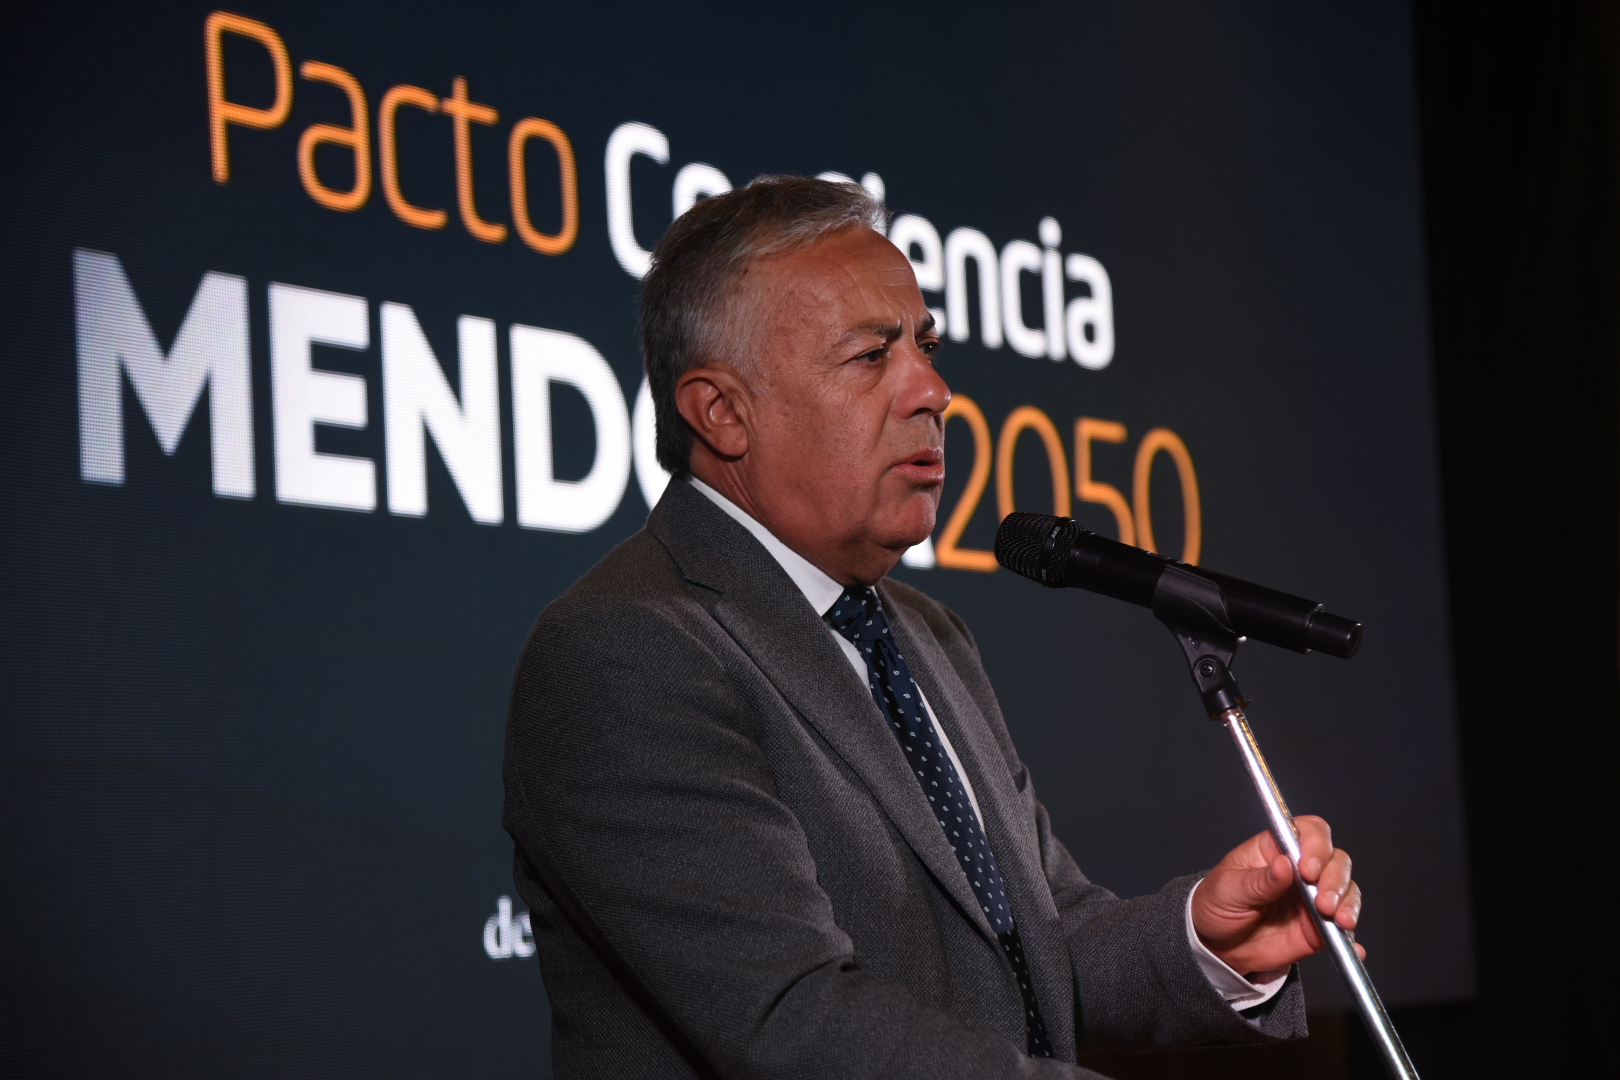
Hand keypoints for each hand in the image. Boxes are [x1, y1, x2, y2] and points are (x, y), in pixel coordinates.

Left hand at [1191, 815, 1363, 977]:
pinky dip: (1351, 938)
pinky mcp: (1319, 927)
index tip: (1308, 869)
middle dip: (1335, 879)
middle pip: (1336, 860)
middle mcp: (1301, 870)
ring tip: (1339, 921)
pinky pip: (1343, 930)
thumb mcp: (1229, 889)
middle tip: (1323, 903)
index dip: (1316, 845)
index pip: (1308, 832)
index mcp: (1276, 848)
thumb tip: (1285, 864)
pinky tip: (1353, 947)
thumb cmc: (1218, 905)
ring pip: (1346, 891)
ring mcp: (1313, 898)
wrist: (1216, 945)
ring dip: (1348, 904)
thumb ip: (1259, 880)